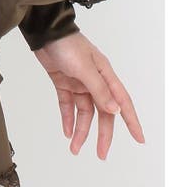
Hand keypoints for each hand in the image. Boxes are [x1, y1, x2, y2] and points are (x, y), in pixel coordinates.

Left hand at [33, 31, 144, 159]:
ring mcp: (79, 82)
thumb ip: (99, 90)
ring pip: (84, 112)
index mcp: (105, 76)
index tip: (140, 139)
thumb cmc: (67, 45)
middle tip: (101, 154)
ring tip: (74, 148)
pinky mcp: (64, 83)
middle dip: (102, 134)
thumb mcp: (85, 68)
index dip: (132, 121)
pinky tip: (66, 131)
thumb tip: (115, 111)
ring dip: (81, 130)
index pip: (123, 102)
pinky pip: (68, 105)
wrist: (45, 32)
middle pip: (103, 112)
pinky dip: (68, 118)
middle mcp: (95, 81)